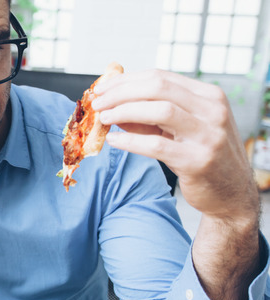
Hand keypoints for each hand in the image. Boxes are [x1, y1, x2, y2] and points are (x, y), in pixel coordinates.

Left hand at [93, 69, 258, 224]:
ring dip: (125, 111)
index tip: (101, 88)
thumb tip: (110, 103)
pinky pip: (157, 145)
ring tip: (104, 118)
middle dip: (121, 92)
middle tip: (98, 102)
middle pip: (158, 87)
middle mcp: (212, 110)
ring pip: (161, 110)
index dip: (126, 80)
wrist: (230, 194)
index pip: (161, 77)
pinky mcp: (198, 160)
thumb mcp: (179, 129)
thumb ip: (148, 115)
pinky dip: (131, 141)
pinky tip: (113, 141)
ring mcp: (209, 135)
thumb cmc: (199, 156)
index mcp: (208, 96)